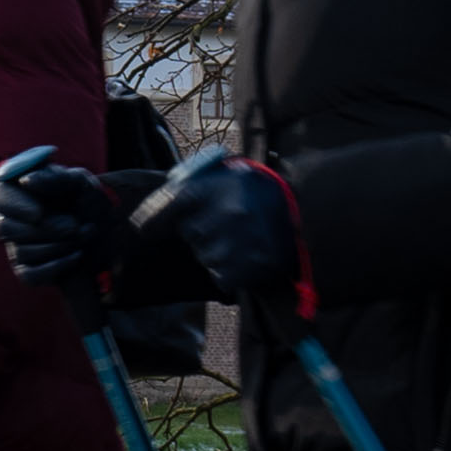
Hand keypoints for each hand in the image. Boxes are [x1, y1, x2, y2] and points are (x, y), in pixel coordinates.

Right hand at [0, 151, 166, 291]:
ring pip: (21, 251)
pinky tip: (77, 255)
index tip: (38, 213)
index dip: (13, 205)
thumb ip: (53, 178)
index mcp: (16, 191)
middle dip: (45, 229)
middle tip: (74, 225)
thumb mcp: (79, 183)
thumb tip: (26, 180)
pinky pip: (30, 275)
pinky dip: (57, 265)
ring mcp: (17, 246)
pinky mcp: (27, 271)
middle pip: (5, 227)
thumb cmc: (89, 202)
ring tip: (84, 234)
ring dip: (58, 245)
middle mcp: (11, 219)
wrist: (110, 236)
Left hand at [137, 154, 303, 306]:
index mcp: (219, 188)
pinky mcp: (245, 270)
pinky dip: (229, 271)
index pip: (171, 202)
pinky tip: (248, 256)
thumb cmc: (263, 194)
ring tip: (242, 239)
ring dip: (216, 251)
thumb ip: (196, 183)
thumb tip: (156, 205)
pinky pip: (220, 276)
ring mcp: (234, 245)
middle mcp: (224, 216)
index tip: (141, 225)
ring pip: (205, 256)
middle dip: (200, 229)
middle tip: (227, 222)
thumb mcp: (232, 175)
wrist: (309, 217)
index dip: (152, 216)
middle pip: (189, 232)